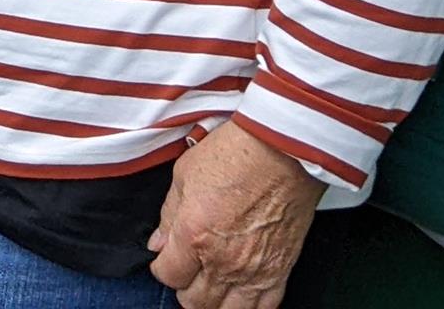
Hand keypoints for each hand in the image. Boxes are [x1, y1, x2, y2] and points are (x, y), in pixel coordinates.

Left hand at [147, 120, 325, 308]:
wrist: (284, 150)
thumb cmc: (235, 154)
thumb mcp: (184, 175)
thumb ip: (168, 216)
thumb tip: (159, 242)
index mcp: (194, 235)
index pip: (168, 276)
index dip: (162, 268)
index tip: (165, 258)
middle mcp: (223, 261)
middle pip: (195, 302)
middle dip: (185, 288)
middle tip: (186, 270)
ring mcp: (254, 271)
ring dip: (214, 302)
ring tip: (211, 284)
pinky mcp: (280, 272)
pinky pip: (264, 308)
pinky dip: (249, 306)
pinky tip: (241, 293)